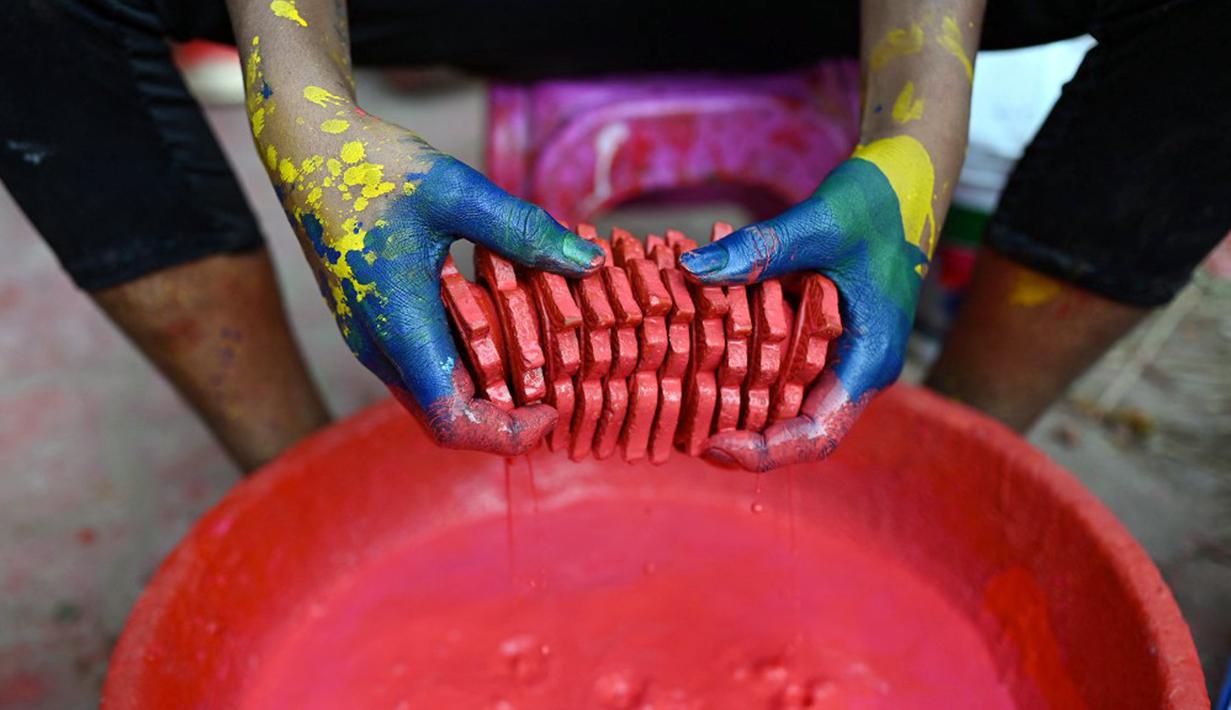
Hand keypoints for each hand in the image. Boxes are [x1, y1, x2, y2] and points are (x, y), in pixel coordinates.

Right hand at [270, 110, 605, 453]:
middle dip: (506, 418)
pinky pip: (423, 366)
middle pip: (447, 417)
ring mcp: (372, 337)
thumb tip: (590, 265)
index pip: (452, 421)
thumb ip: (523, 230)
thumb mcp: (456, 190)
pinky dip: (467, 365)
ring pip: (434, 394)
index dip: (508, 433)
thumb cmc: (370, 166)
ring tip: (541, 361)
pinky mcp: (372, 322)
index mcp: (398, 328)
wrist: (303, 149)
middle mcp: (379, 347)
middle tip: (561, 388)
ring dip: (487, 392)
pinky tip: (504, 328)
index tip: (554, 409)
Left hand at [679, 136, 937, 470]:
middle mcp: (854, 369)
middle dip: (740, 438)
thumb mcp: (819, 221)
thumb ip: (759, 248)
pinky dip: (738, 369)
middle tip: (680, 435)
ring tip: (678, 406)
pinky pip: (776, 367)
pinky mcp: (819, 336)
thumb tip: (691, 267)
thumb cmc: (878, 199)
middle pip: (795, 430)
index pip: (818, 435)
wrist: (908, 178)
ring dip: (735, 409)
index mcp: (869, 360)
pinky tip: (694, 358)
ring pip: (783, 403)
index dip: (766, 452)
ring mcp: (839, 355)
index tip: (712, 447)